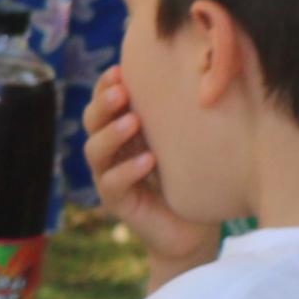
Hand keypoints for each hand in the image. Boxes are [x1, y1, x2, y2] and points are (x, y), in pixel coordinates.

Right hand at [80, 67, 218, 280]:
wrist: (195, 228)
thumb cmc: (196, 177)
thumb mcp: (189, 140)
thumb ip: (184, 113)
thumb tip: (207, 69)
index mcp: (124, 131)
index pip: (105, 103)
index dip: (105, 86)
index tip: (120, 69)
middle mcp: (112, 152)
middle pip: (91, 122)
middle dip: (103, 105)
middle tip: (122, 92)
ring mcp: (110, 177)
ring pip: (95, 152)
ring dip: (111, 134)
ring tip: (132, 121)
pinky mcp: (118, 203)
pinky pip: (112, 184)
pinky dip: (128, 171)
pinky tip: (148, 160)